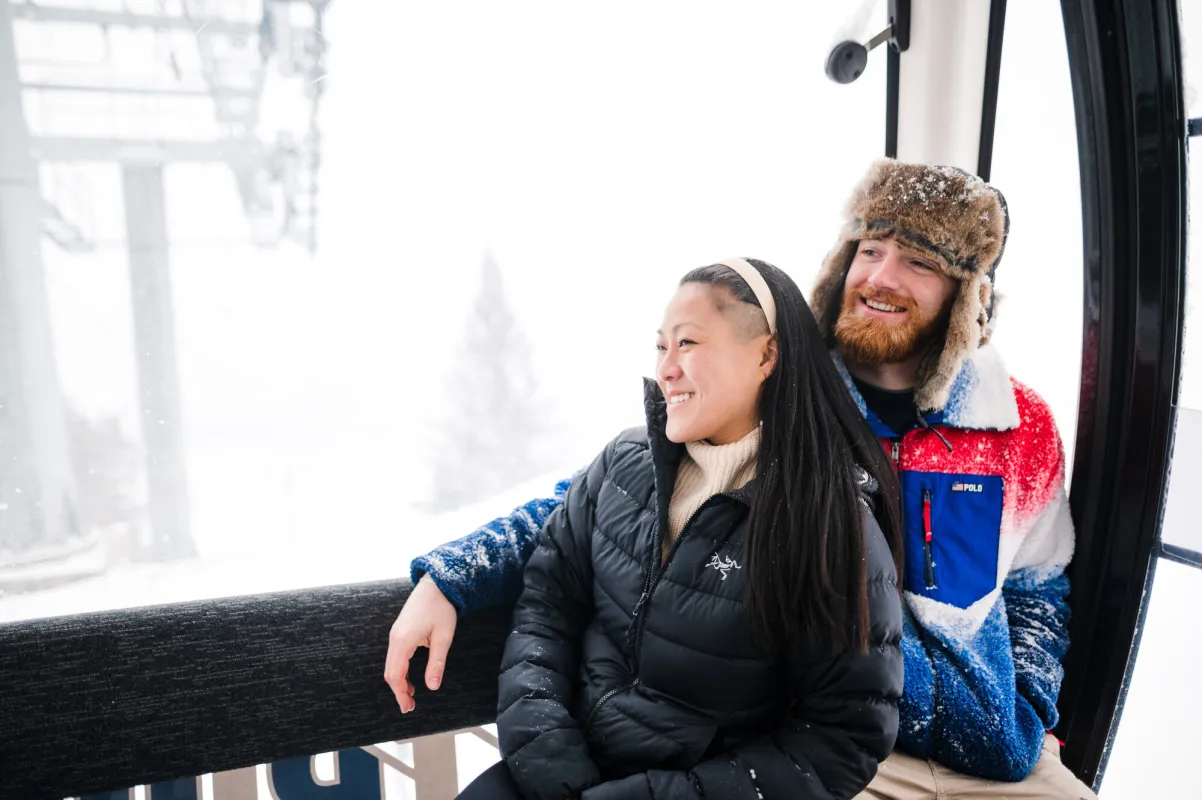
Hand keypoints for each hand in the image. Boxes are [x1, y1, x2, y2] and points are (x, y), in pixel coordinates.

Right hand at [384, 576, 457, 712]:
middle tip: (410, 706)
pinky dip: (400, 670)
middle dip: (398, 691)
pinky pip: (395, 656)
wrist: (436, 585)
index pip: (396, 675)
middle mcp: (394, 639)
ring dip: (399, 681)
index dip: (400, 694)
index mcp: (403, 641)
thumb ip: (437, 663)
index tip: (409, 707)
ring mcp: (395, 634)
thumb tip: (433, 687)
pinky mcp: (399, 632)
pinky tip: (410, 678)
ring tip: (411, 695)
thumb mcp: (444, 637)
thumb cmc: (442, 609)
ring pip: (391, 665)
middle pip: (390, 672)